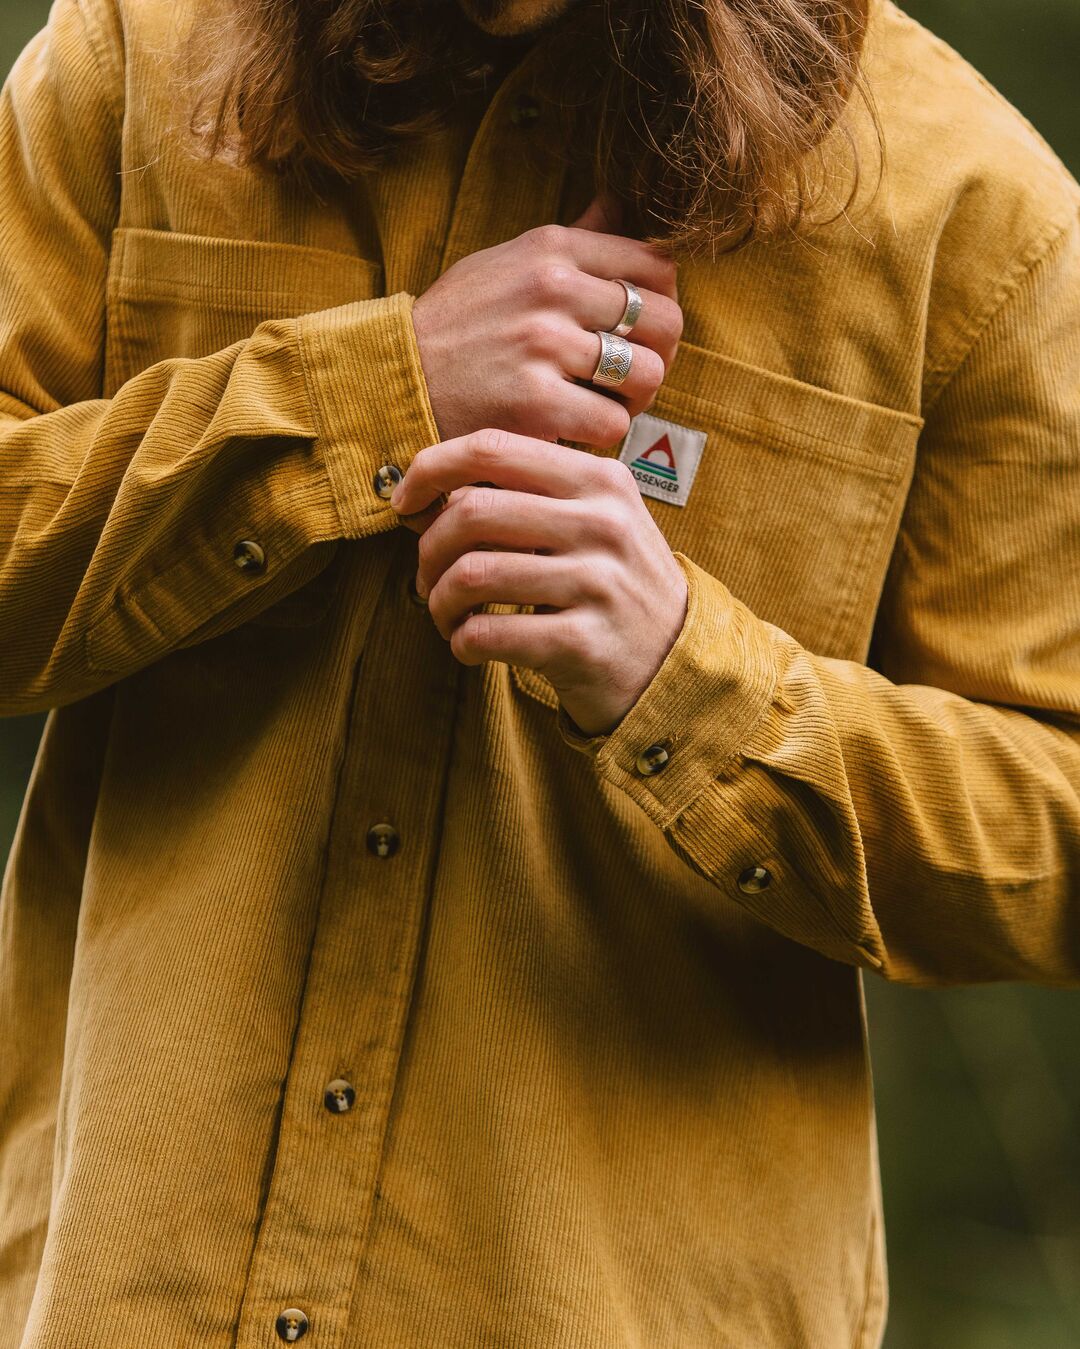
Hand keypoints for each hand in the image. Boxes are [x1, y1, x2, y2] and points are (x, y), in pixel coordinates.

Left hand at [390, 428, 688, 736]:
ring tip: (447, 617)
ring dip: (440, 602)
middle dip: (428, 549)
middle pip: (472, 512)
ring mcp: (597, 584)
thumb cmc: (614, 586)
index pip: (493, 449)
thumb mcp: (595, 523)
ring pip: (472, 574)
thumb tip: (436, 490)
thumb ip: (531, 495)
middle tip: (426, 578)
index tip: (404, 502)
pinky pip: (488, 634)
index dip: (430, 469)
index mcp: (600, 480)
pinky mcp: (583, 642)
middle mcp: (603, 524)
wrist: (676, 663)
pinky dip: (461, 642)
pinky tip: (469, 646)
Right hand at [411, 208, 682, 448]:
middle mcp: (553, 288)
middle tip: (629, 377)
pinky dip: (599, 435)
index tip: (640, 331)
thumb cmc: (459, 325)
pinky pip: (610, 424)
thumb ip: (572, 239)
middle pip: (666, 322)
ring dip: (634, 401)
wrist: (395, 378)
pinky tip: (573, 430)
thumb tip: (620, 200)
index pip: (658, 265)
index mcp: (552, 248)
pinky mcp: (536, 405)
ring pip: (646, 376)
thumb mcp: (507, 261)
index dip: (663, 304)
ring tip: (603, 404)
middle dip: (658, 356)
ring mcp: (544, 346)